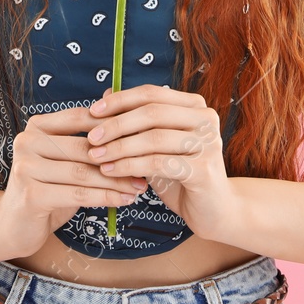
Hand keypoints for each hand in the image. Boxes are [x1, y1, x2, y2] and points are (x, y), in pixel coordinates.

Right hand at [0, 106, 150, 258]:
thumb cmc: (47, 187)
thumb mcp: (66, 158)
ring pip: (83, 172)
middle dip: (119, 158)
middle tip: (146, 168)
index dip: (113, 127)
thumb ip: (87, 135)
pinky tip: (124, 200)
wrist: (14, 224)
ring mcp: (25, 167)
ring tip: (139, 187)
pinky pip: (77, 194)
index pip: (82, 117)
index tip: (142, 137)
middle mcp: (27, 141)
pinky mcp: (30, 193)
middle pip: (84, 147)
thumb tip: (119, 99)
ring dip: (116, 181)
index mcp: (37, 125)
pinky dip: (104, 197)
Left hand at [83, 83, 242, 244]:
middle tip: (91, 137)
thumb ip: (136, 121)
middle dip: (116, 124)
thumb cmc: (180, 174)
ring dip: (120, 147)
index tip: (93, 111)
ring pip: (154, 138)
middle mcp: (205, 118)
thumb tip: (104, 96)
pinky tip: (110, 171)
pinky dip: (130, 166)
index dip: (120, 100)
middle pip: (152, 112)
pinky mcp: (204, 169)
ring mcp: (208, 143)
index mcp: (194, 105)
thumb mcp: (155, 145)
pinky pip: (158, 163)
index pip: (152, 93)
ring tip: (96, 156)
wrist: (212, 210)